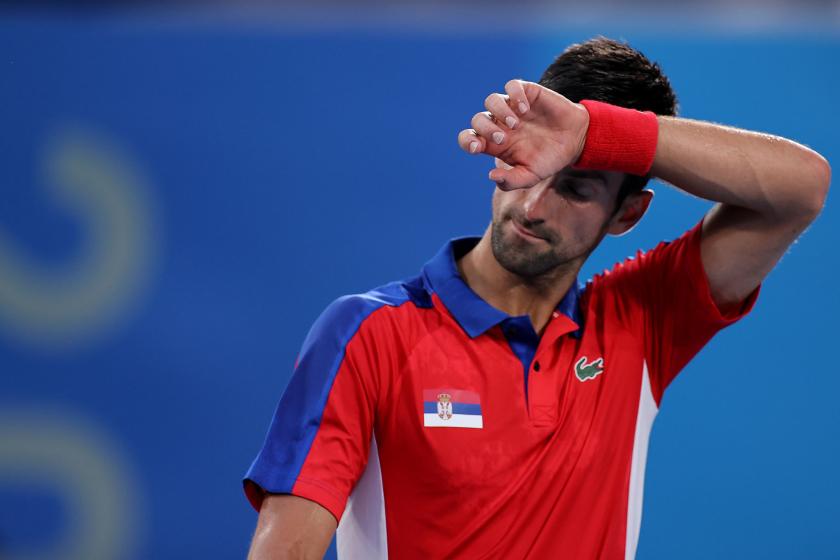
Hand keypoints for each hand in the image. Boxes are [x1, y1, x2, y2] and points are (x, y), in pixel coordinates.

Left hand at [458, 80, 589, 189]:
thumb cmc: (550, 159)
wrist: (576, 141)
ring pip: (491, 101)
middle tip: (502, 138)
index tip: (477, 148)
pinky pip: (512, 86)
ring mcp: (513, 107)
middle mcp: (500, 124)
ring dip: (499, 112)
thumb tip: (491, 176)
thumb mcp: (531, 176)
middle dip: (485, 129)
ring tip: (516, 124)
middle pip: (478, 119)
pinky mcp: (527, 93)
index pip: (470, 138)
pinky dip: (515, 95)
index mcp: (495, 144)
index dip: (467, 141)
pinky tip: (526, 109)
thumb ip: (511, 181)